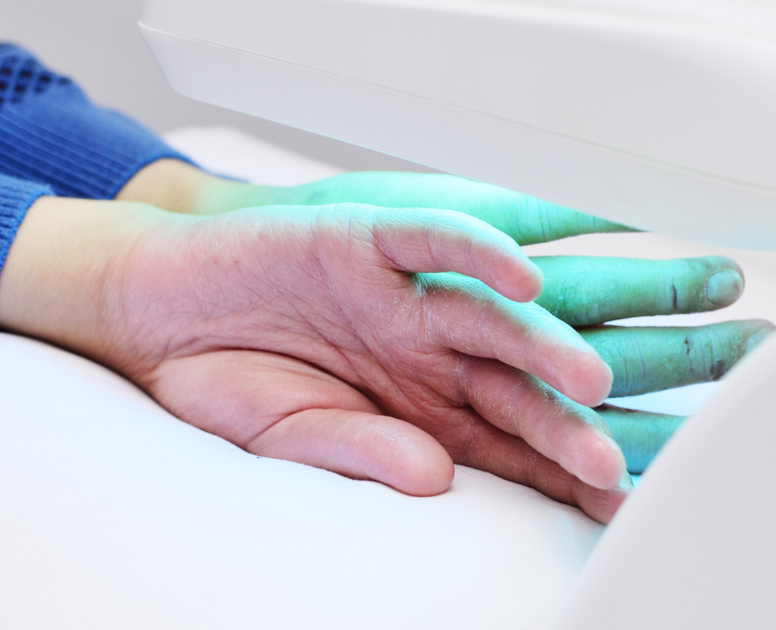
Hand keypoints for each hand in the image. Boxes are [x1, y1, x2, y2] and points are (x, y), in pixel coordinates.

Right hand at [0, 197, 629, 521]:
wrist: (156, 309)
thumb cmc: (225, 379)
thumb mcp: (292, 436)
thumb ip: (364, 453)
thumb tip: (434, 477)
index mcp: (423, 408)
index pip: (509, 446)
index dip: (558, 476)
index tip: (612, 507)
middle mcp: (429, 352)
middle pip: (521, 386)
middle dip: (574, 422)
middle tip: (620, 463)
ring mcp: (404, 296)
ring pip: (493, 318)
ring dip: (544, 345)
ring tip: (592, 380)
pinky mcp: (368, 238)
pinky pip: (433, 239)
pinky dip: (476, 254)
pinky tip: (524, 279)